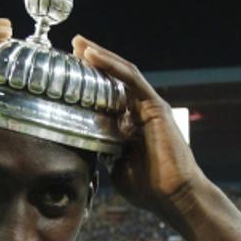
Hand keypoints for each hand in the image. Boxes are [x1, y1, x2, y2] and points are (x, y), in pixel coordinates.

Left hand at [72, 36, 204, 219]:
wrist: (174, 197)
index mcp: (130, 124)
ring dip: (100, 56)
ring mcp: (149, 107)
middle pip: (114, 78)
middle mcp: (140, 111)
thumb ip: (103, 150)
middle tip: (72, 45)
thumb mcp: (115, 166)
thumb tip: (83, 141)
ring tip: (79, 43)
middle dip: (92, 61)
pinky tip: (93, 55)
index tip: (67, 71)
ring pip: (122, 73)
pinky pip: (131, 79)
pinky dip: (111, 65)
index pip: (107, 95)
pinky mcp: (155, 107)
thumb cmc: (149, 187)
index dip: (89, 81)